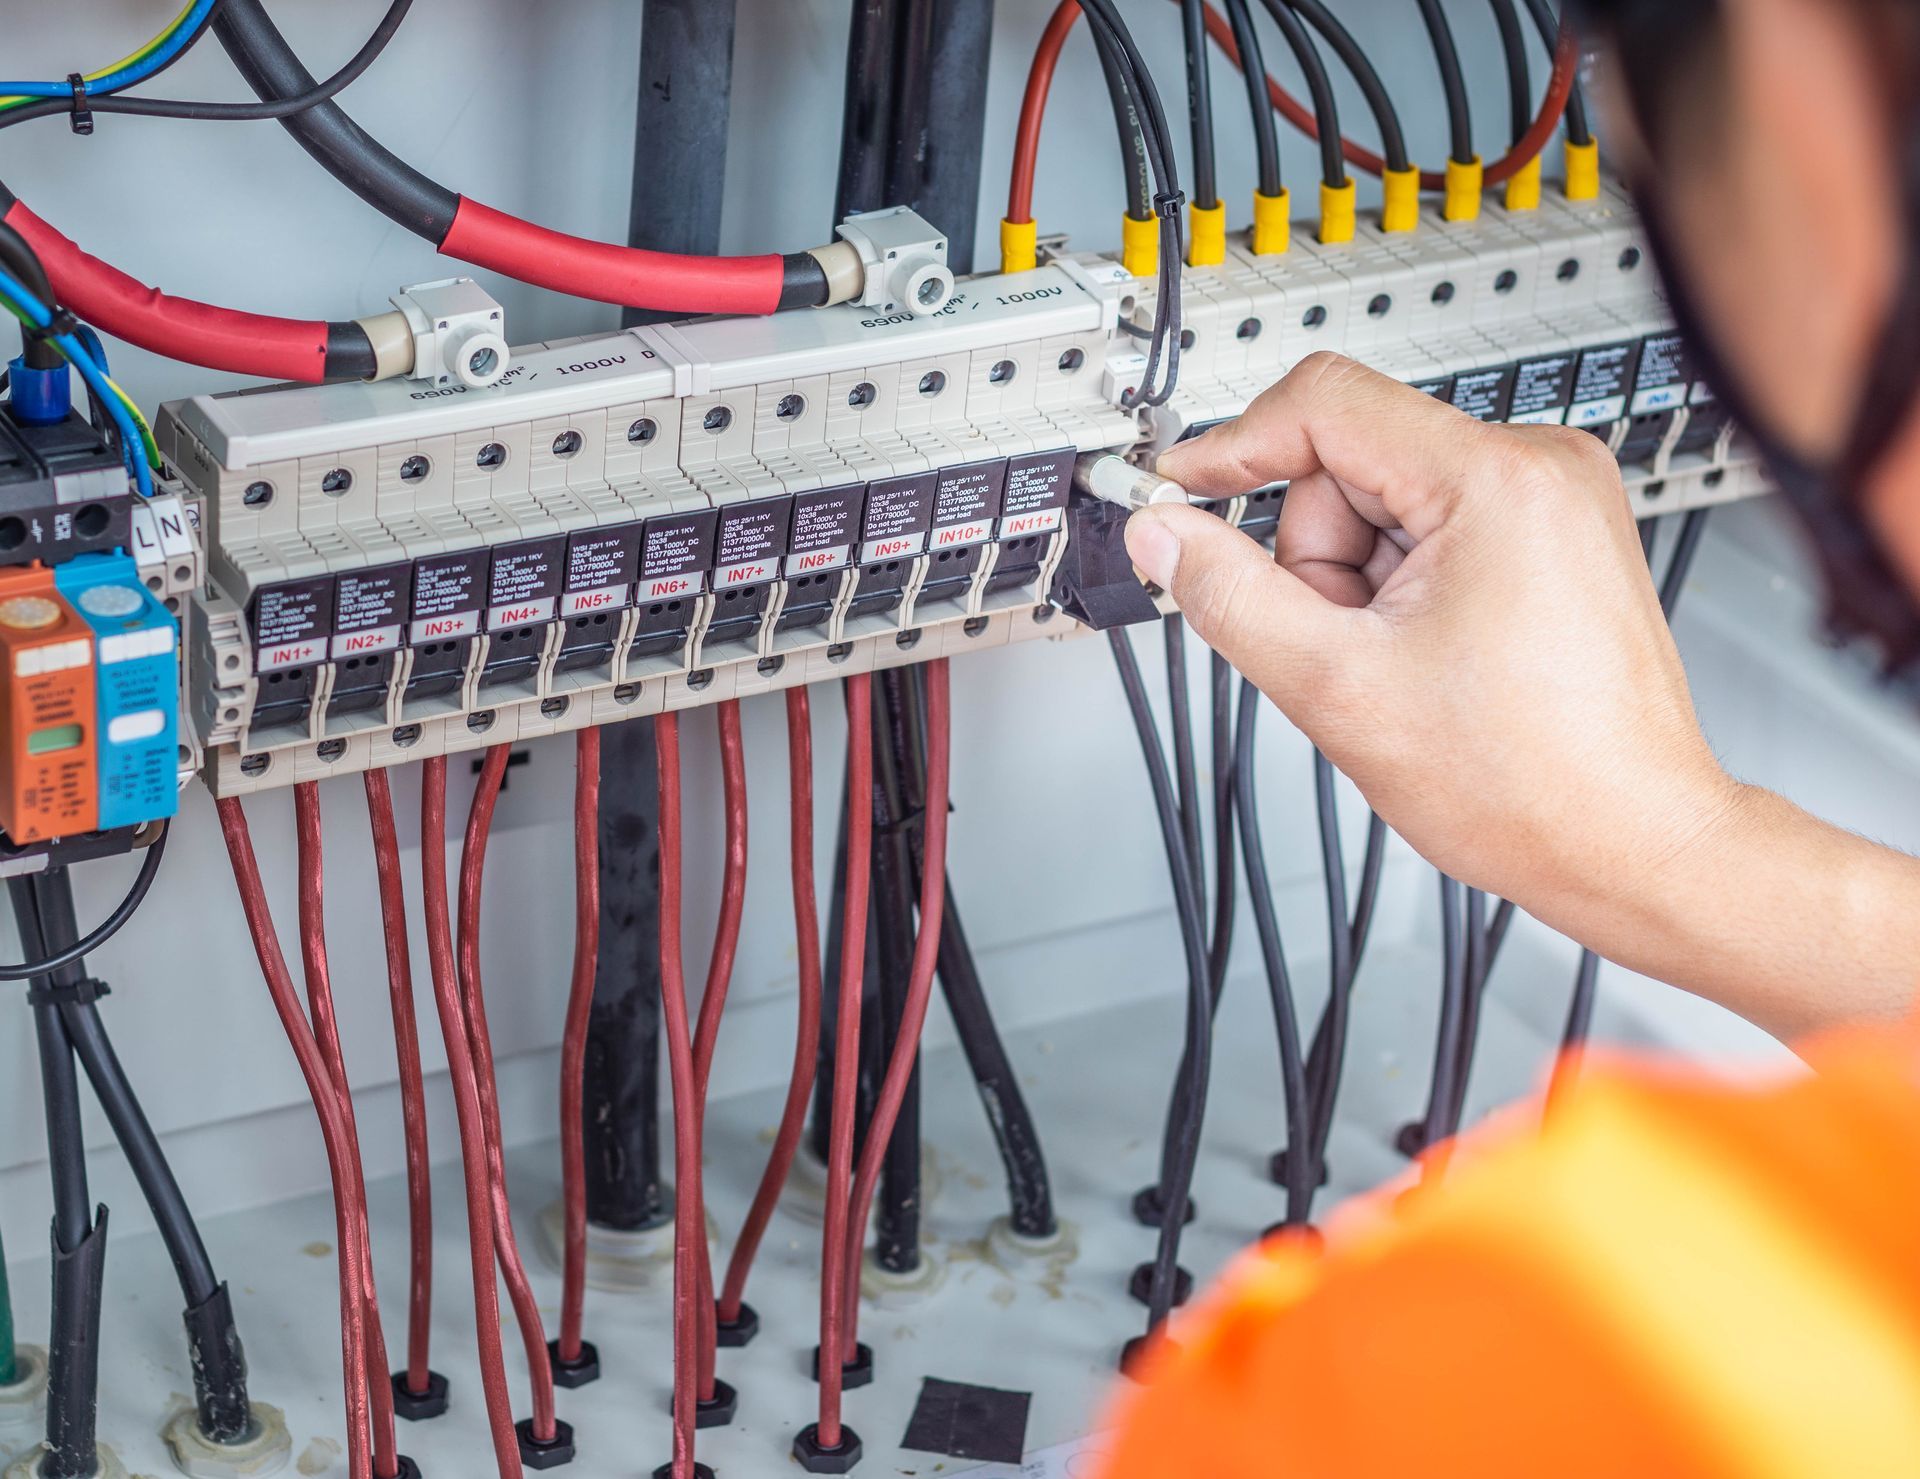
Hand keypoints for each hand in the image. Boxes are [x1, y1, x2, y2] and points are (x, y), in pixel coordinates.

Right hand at [1134, 352, 1738, 948]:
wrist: (1627, 840)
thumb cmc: (1529, 779)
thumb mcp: (1337, 688)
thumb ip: (1228, 596)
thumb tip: (1163, 535)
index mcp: (1496, 479)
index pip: (1324, 402)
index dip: (1235, 449)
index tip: (1182, 492)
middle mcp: (1539, 465)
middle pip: (1350, 461)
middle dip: (1319, 556)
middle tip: (1346, 645)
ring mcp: (1554, 498)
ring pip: (1384, 501)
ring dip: (1359, 581)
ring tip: (1399, 663)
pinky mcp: (1554, 533)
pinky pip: (1429, 529)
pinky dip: (1400, 589)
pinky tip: (1427, 655)